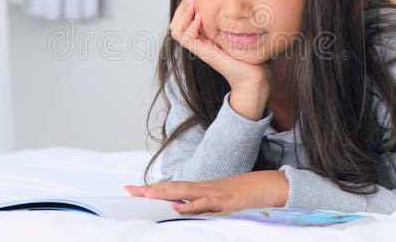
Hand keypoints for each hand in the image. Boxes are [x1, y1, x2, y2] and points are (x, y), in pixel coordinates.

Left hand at [123, 171, 288, 214]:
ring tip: (145, 195)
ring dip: (164, 193)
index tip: (131, 189)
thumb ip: (203, 204)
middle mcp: (203, 188)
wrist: (267, 186)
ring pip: (184, 192)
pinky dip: (191, 205)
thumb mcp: (220, 201)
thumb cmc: (244, 195)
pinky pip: (205, 203)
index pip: (172, 187)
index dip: (152, 188)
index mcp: (201, 189)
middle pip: (171, 188)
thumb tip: (186, 210)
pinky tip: (177, 207)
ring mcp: (213, 193)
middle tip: (128, 190)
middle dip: (150, 190)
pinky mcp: (225, 201)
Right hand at [169, 0, 270, 119]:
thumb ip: (226, 16)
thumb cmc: (248, 51)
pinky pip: (184, 36)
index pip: (182, 17)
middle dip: (182, 5)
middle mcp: (197, 41)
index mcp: (202, 35)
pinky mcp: (202, 53)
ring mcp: (198, 48)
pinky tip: (200, 18)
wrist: (252, 73)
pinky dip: (190, 25)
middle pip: (175, 21)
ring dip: (183, 13)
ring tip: (195, 3)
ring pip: (176, 28)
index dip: (185, 3)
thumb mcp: (234, 28)